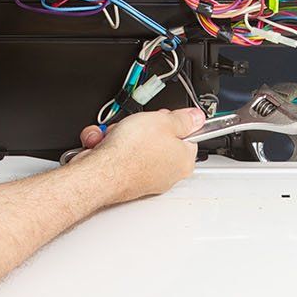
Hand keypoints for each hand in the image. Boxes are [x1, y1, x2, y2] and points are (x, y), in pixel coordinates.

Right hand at [75, 108, 203, 201]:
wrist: (100, 173)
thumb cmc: (131, 152)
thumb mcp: (164, 120)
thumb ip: (184, 119)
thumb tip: (197, 117)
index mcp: (184, 161)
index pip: (188, 137)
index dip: (174, 121)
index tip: (164, 116)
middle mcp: (167, 174)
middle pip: (159, 140)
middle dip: (143, 127)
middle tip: (137, 124)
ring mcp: (145, 179)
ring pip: (135, 146)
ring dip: (121, 134)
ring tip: (116, 134)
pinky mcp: (124, 180)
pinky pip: (118, 156)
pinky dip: (108, 146)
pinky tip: (103, 144)